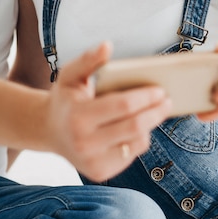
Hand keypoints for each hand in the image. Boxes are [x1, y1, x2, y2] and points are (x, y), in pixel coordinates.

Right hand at [47, 42, 171, 181]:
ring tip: (153, 111)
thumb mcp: (70, 74)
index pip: (122, 106)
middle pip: (135, 127)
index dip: (145, 97)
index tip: (160, 89)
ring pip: (137, 142)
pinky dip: (139, 139)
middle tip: (168, 101)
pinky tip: (136, 127)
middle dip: (156, 112)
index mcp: (78, 117)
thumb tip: (107, 45)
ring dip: (149, 125)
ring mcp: (93, 162)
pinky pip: (132, 154)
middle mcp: (84, 143)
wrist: (49, 130)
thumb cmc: (65, 98)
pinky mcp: (100, 173)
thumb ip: (88, 59)